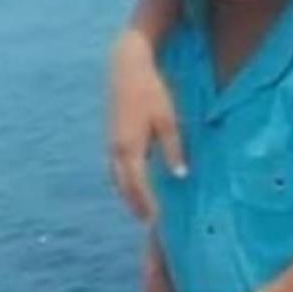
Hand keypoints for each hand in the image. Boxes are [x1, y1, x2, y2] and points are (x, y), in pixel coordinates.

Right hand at [109, 31, 186, 220]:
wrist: (127, 68)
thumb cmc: (152, 92)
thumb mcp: (168, 120)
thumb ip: (173, 148)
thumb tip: (180, 176)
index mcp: (130, 147)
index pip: (138, 185)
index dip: (148, 203)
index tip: (157, 220)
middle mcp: (116, 149)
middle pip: (124, 186)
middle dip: (136, 204)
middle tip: (150, 222)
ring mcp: (112, 143)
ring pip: (118, 177)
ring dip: (129, 194)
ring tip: (143, 209)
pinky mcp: (113, 136)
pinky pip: (117, 167)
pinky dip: (126, 180)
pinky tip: (136, 184)